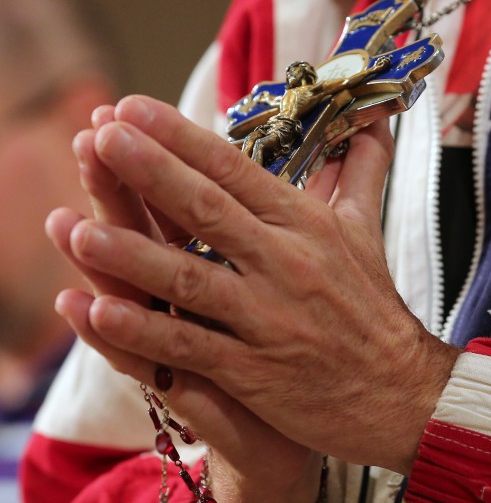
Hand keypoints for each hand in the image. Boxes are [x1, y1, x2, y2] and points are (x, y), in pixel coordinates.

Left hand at [59, 96, 457, 476]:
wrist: (401, 393)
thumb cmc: (374, 310)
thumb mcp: (367, 232)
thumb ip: (362, 171)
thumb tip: (376, 120)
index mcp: (306, 226)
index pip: (237, 172)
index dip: (183, 139)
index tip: (133, 109)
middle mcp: (286, 264)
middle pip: (209, 212)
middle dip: (151, 172)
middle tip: (100, 137)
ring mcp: (268, 319)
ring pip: (190, 279)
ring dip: (131, 253)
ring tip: (76, 227)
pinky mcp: (254, 371)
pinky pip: (190, 347)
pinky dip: (143, 331)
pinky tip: (98, 312)